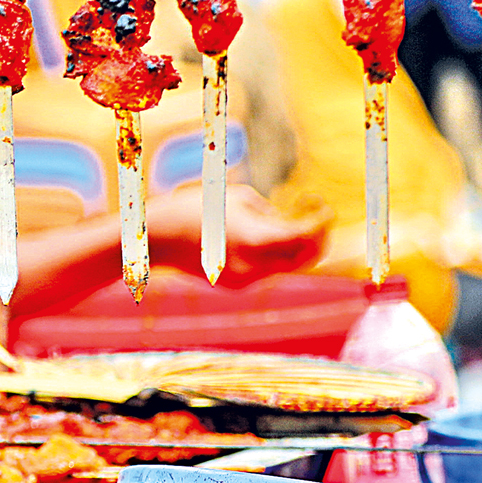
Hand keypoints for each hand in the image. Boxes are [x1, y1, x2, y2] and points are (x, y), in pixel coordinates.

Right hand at [146, 183, 328, 283]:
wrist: (158, 238)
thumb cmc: (197, 208)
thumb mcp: (239, 198)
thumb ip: (271, 213)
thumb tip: (290, 223)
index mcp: (256, 240)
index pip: (305, 236)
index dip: (321, 221)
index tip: (323, 205)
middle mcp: (255, 267)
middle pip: (303, 258)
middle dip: (316, 237)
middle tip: (316, 212)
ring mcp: (246, 280)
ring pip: (287, 264)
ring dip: (294, 243)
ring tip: (282, 214)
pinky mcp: (237, 284)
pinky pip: (267, 268)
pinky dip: (274, 252)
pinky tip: (260, 232)